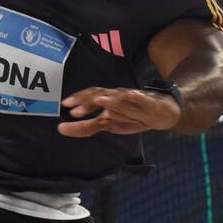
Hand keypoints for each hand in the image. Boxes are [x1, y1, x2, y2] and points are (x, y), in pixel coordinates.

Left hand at [57, 86, 181, 136]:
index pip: (91, 96)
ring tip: (100, 100)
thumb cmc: (132, 115)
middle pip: (103, 93)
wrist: (162, 112)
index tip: (66, 105)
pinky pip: (143, 99)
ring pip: (121, 97)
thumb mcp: (107, 124)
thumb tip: (60, 129)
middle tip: (76, 109)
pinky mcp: (150, 103)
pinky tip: (132, 95)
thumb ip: (85, 127)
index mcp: (108, 101)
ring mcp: (134, 98)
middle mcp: (119, 96)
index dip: (80, 99)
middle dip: (90, 99)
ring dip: (111, 98)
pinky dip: (137, 96)